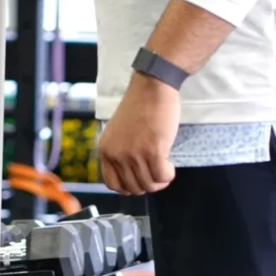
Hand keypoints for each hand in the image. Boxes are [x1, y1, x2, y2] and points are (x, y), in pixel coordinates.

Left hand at [99, 73, 180, 195]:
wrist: (152, 87)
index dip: (128, 187)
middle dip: (147, 185)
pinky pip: (162, 177)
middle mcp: (117, 155)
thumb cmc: (140, 107)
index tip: (139, 180)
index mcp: (106, 150)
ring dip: (160, 181)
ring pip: (149, 185)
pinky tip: (170, 166)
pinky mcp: (153, 151)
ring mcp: (134, 154)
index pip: (113, 184)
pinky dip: (168, 175)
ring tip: (164, 168)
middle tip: (156, 173)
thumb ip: (119, 153)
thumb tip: (131, 176)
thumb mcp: (118, 133)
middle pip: (133, 188)